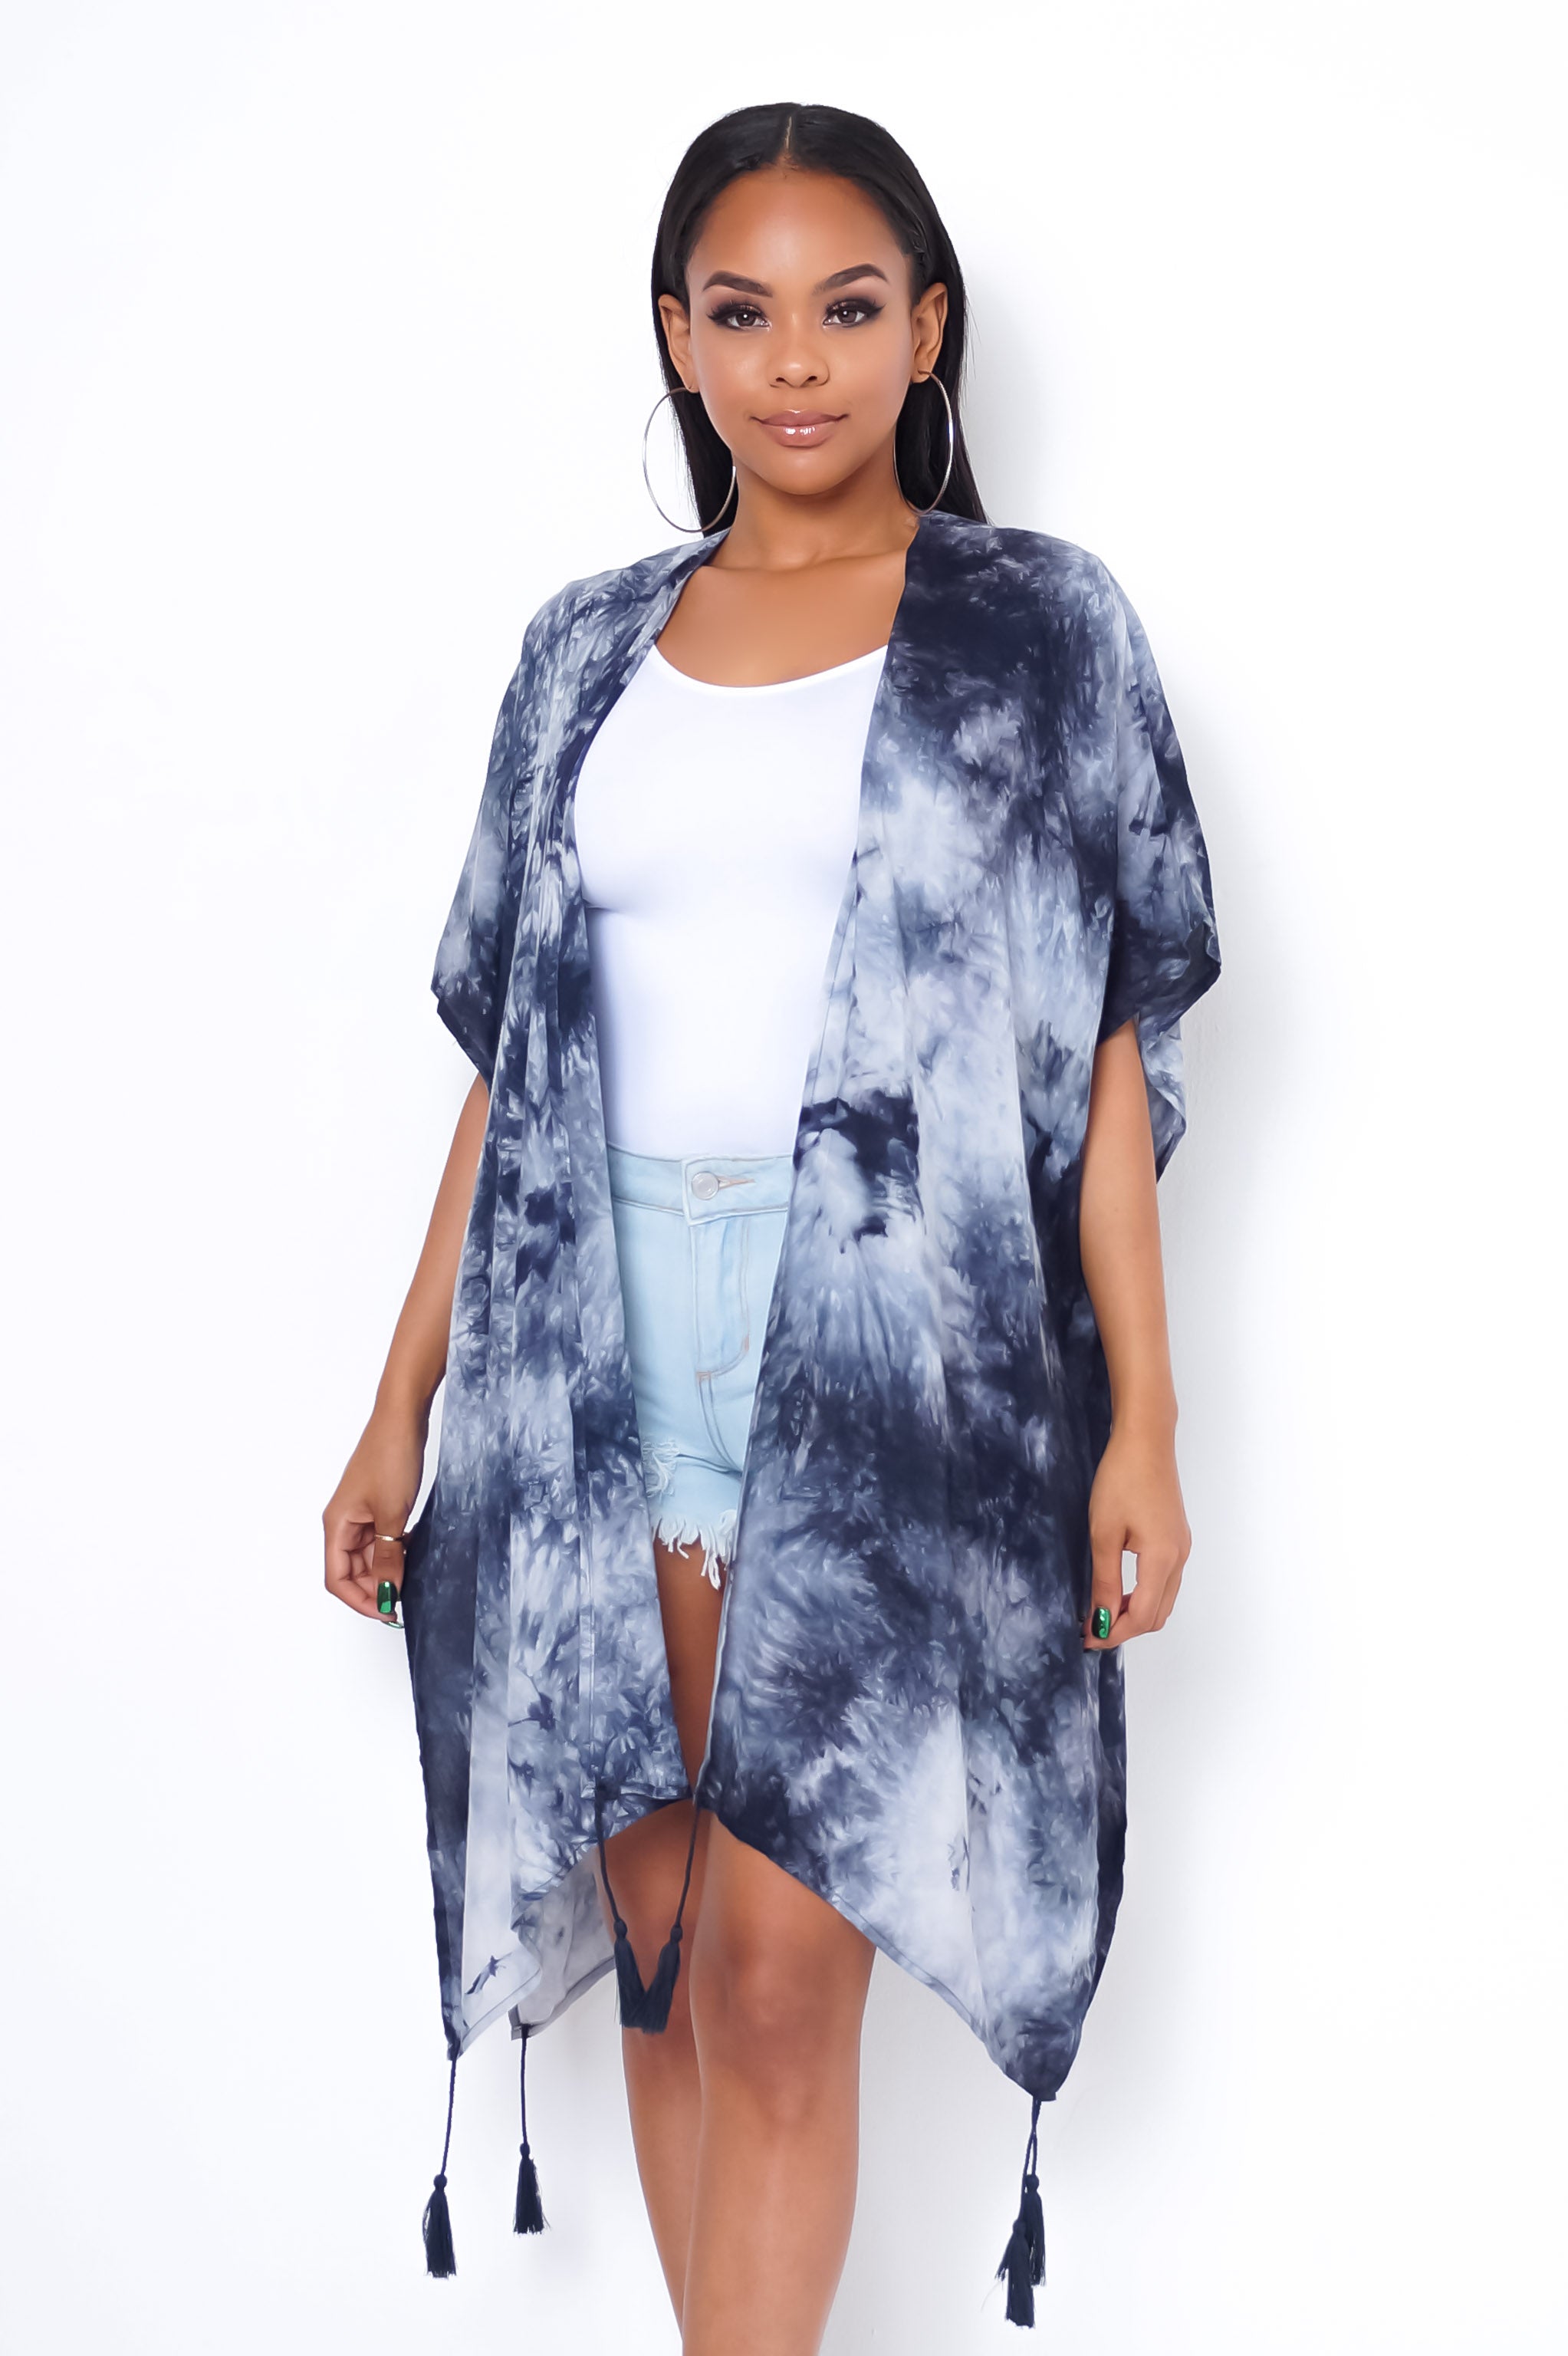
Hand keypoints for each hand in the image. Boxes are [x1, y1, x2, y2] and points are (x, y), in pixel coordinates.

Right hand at [323, 1407, 427, 1623]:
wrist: (402, 1418)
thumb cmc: (390, 1457)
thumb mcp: (392, 1515)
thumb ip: (388, 1556)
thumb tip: (387, 1591)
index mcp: (337, 1525)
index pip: (337, 1579)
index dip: (360, 1600)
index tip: (387, 1612)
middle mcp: (343, 1523)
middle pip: (352, 1571)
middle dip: (375, 1588)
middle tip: (404, 1598)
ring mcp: (360, 1514)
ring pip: (368, 1557)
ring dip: (387, 1570)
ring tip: (411, 1575)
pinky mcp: (377, 1506)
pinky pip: (381, 1540)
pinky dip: (395, 1550)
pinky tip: (413, 1550)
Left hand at [1083, 1422, 1189, 1649]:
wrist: (1146, 1441)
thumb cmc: (1122, 1478)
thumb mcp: (1104, 1533)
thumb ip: (1105, 1581)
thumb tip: (1100, 1618)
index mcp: (1162, 1558)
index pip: (1142, 1616)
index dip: (1114, 1633)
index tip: (1087, 1637)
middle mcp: (1179, 1558)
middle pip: (1157, 1614)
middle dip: (1125, 1628)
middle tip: (1091, 1627)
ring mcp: (1181, 1548)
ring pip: (1162, 1600)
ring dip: (1134, 1612)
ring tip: (1100, 1609)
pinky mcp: (1177, 1538)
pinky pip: (1165, 1581)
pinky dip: (1143, 1594)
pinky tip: (1118, 1587)